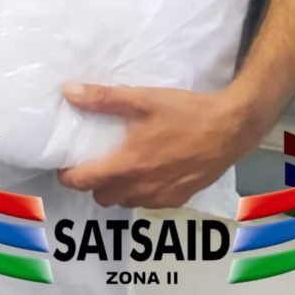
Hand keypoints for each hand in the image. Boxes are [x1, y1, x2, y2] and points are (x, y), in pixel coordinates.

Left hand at [56, 82, 260, 208]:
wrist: (230, 128)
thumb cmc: (185, 112)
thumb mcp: (142, 99)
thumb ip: (103, 98)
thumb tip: (69, 92)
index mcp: (129, 164)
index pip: (84, 181)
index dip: (67, 175)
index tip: (64, 163)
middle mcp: (142, 187)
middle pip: (101, 196)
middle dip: (92, 182)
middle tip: (92, 160)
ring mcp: (162, 196)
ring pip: (124, 201)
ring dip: (115, 188)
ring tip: (118, 163)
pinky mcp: (179, 198)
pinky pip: (148, 202)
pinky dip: (139, 190)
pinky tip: (146, 168)